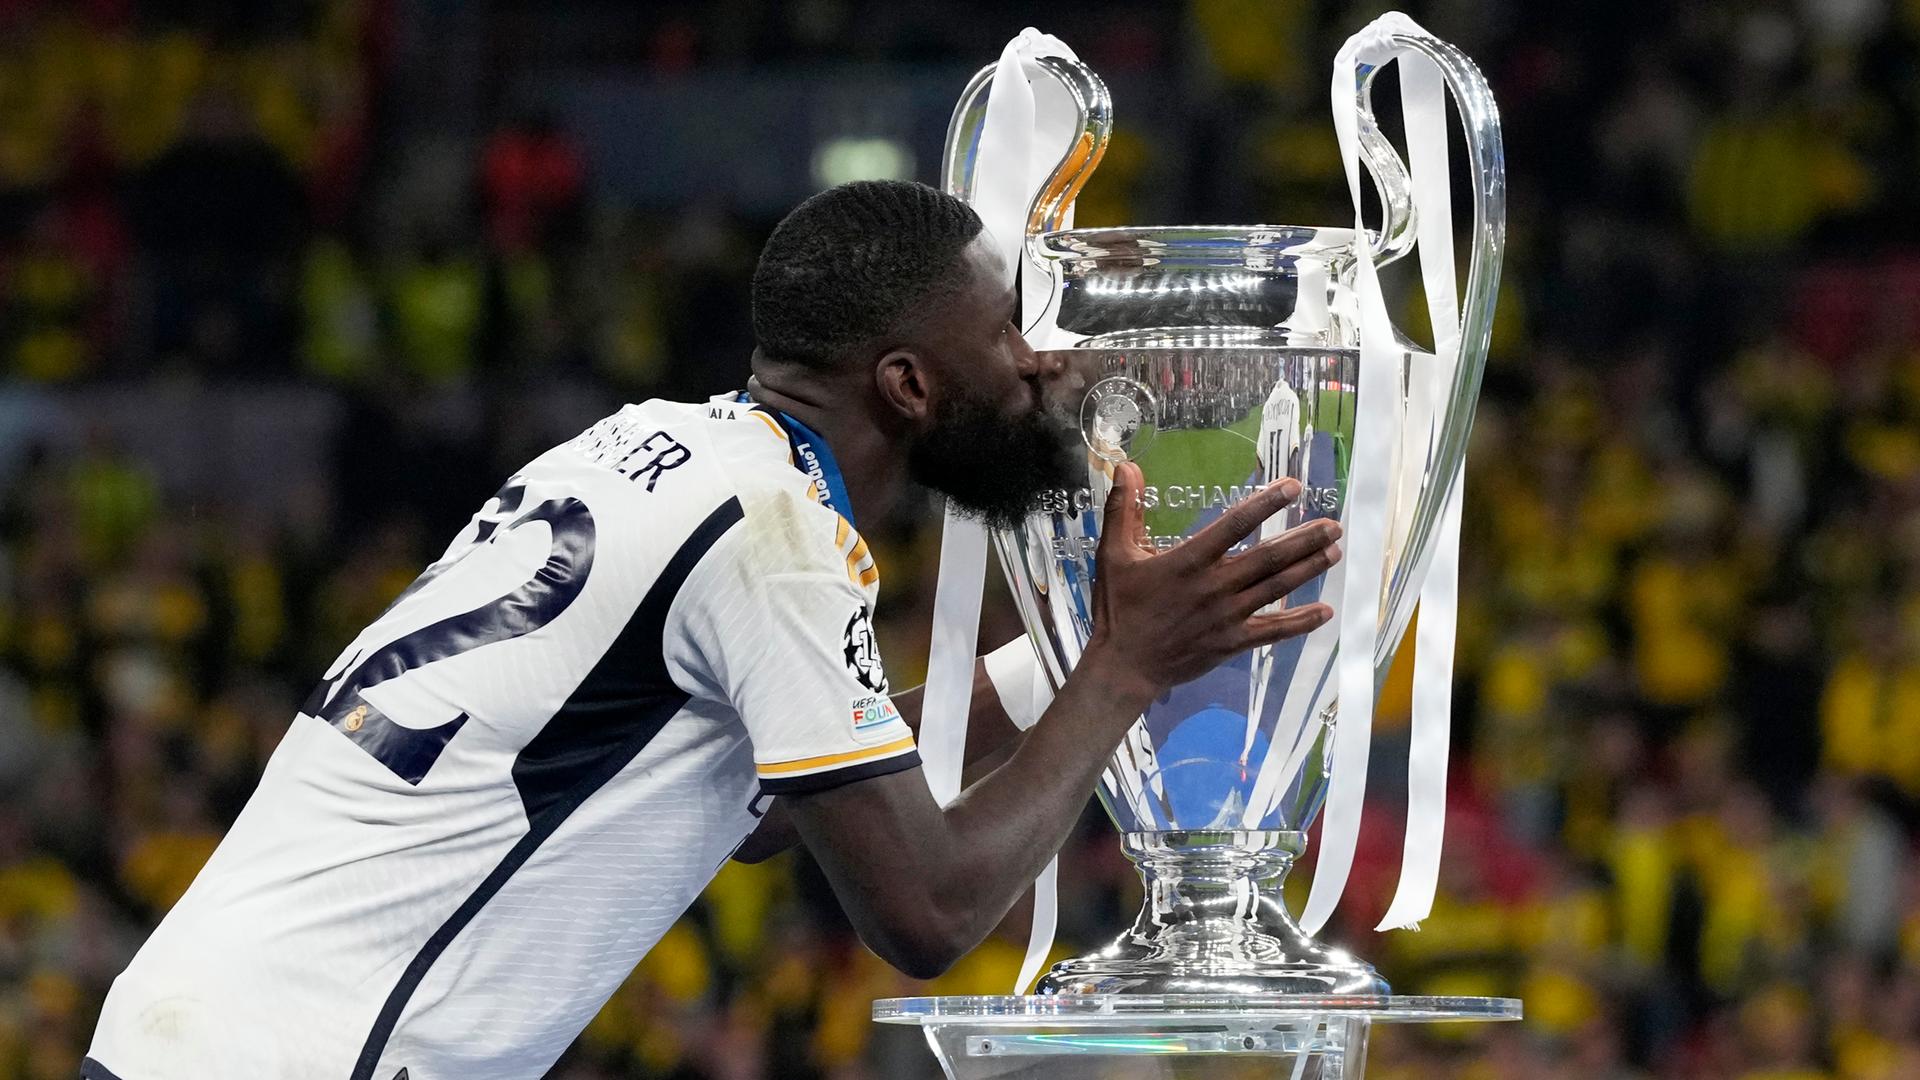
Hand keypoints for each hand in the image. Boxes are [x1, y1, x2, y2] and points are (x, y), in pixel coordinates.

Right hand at [1082, 462, 1339, 703]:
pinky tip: (1325, 612)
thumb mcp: (1113, 554)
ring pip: (1276, 588)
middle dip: (1304, 539)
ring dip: (1308, 569)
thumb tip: (1126, 467)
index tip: (1293, 487)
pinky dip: (1300, 622)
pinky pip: (1273, 631)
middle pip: (1268, 558)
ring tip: (1335, 551)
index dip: (1266, 503)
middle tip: (1333, 525)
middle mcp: (1214, 586)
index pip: (1234, 525)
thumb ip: (1123, 509)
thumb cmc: (1119, 608)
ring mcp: (1227, 616)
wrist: (1123, 666)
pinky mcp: (1232, 643)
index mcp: (1188, 561)